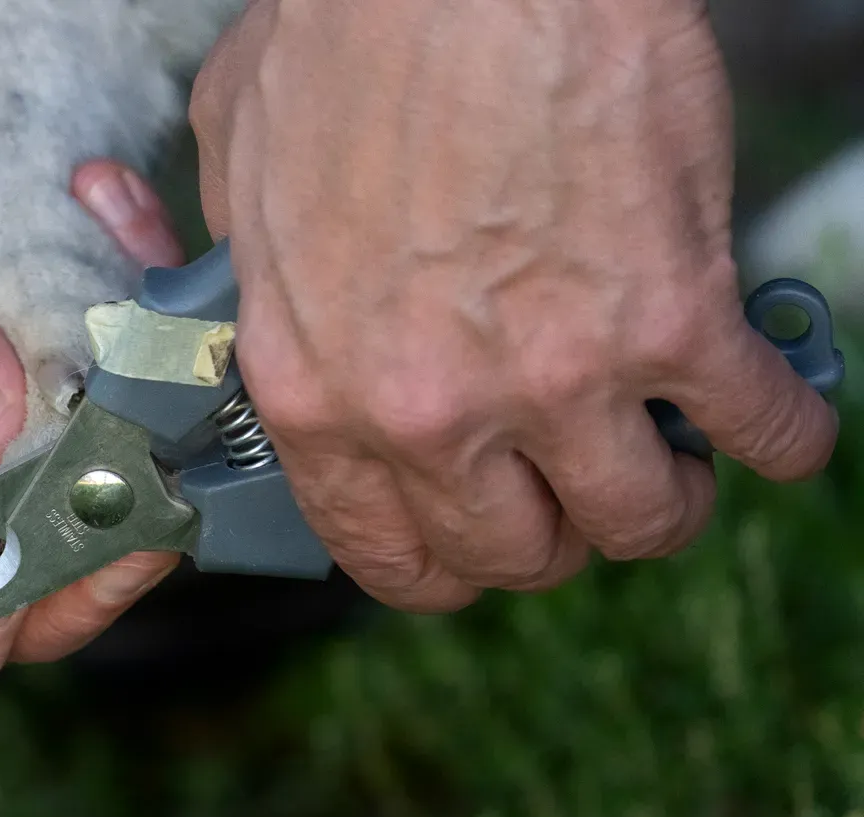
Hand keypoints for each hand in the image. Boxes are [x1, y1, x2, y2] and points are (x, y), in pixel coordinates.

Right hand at [0, 0, 184, 690]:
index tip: (15, 595)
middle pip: (5, 572)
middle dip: (89, 552)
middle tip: (155, 486)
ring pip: (74, 471)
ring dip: (134, 416)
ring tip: (141, 318)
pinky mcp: (10, 320)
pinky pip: (95, 352)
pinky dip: (127, 296)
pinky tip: (110, 207)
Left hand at [190, 0, 837, 611]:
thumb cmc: (342, 33)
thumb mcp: (241, 174)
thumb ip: (260, 281)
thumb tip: (283, 317)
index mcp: (313, 392)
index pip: (388, 554)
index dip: (444, 563)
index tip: (475, 538)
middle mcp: (426, 412)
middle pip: (515, 554)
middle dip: (548, 532)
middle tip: (566, 482)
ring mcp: (551, 377)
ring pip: (636, 520)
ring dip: (659, 499)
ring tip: (665, 454)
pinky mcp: (671, 319)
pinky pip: (759, 431)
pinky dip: (776, 433)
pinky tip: (762, 408)